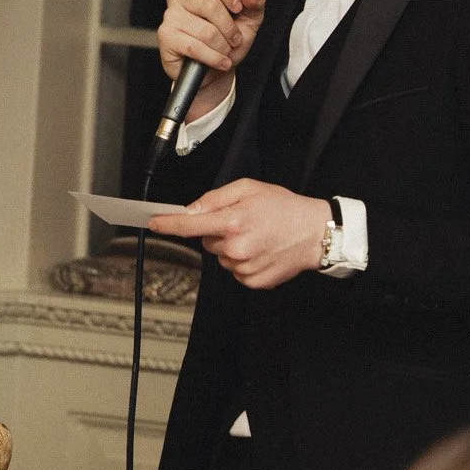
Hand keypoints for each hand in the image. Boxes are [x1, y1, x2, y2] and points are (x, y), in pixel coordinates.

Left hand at [151, 180, 328, 289]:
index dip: (168, 224)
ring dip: (231, 248)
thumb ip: (216, 198)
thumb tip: (192, 210)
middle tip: (244, 223)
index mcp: (233, 221)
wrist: (315, 233)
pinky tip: (261, 251)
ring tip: (257, 237)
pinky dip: (243, 262)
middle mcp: (236, 247)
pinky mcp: (253, 281)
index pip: (189, 226)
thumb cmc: (285, 208)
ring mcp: (244, 267)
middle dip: (218, 232)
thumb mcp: (249, 188)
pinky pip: (235, 271)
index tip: (154, 223)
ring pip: (221, 258)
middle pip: (206, 242)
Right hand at [157, 0, 266, 120]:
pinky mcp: (166, 36)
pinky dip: (213, 58)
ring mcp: (170, 15)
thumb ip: (255, 4)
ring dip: (223, 47)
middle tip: (235, 40)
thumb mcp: (248, 20)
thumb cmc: (227, 40)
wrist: (214, 70)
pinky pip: (195, 47)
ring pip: (206, 30)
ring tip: (224, 52)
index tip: (238, 8)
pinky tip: (219, 62)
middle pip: (211, 5)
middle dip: (230, 29)